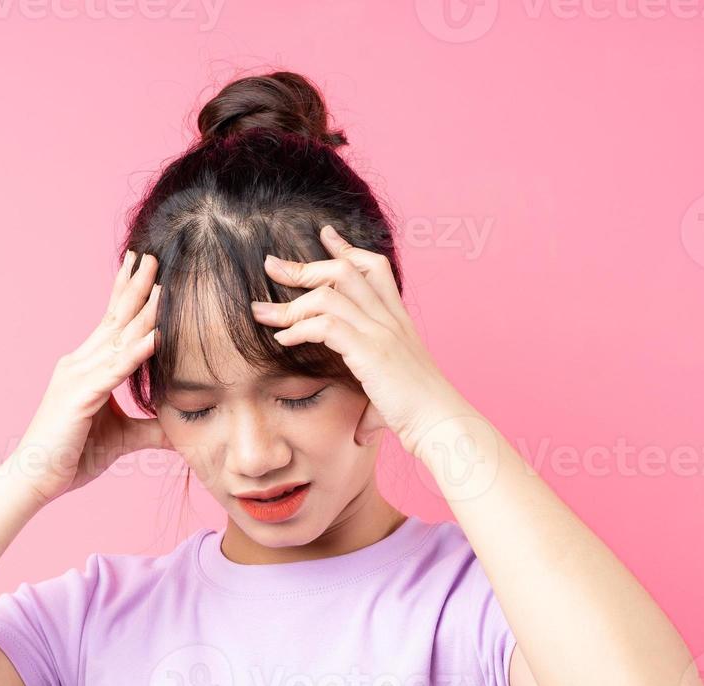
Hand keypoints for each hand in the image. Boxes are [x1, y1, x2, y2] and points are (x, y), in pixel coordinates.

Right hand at [14, 250, 172, 505]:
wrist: (35, 479)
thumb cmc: (71, 456)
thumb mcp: (123, 439)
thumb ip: (150, 430)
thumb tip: (179, 430)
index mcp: (86, 368)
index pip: (112, 323)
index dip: (128, 294)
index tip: (145, 269)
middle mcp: (79, 364)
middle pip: (114, 319)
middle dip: (135, 287)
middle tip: (154, 256)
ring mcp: (78, 378)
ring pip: (117, 339)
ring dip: (141, 311)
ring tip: (160, 284)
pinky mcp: (79, 398)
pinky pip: (113, 372)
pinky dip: (135, 354)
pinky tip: (154, 337)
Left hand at [248, 225, 469, 458]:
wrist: (440, 423)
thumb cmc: (419, 416)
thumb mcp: (392, 399)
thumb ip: (373, 407)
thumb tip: (359, 434)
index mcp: (397, 320)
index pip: (373, 267)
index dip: (347, 248)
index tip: (325, 234)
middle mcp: (389, 318)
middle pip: (345, 270)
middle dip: (304, 265)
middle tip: (272, 265)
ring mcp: (380, 331)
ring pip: (329, 293)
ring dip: (290, 302)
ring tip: (262, 313)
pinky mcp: (370, 350)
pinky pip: (324, 324)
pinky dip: (297, 329)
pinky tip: (281, 341)